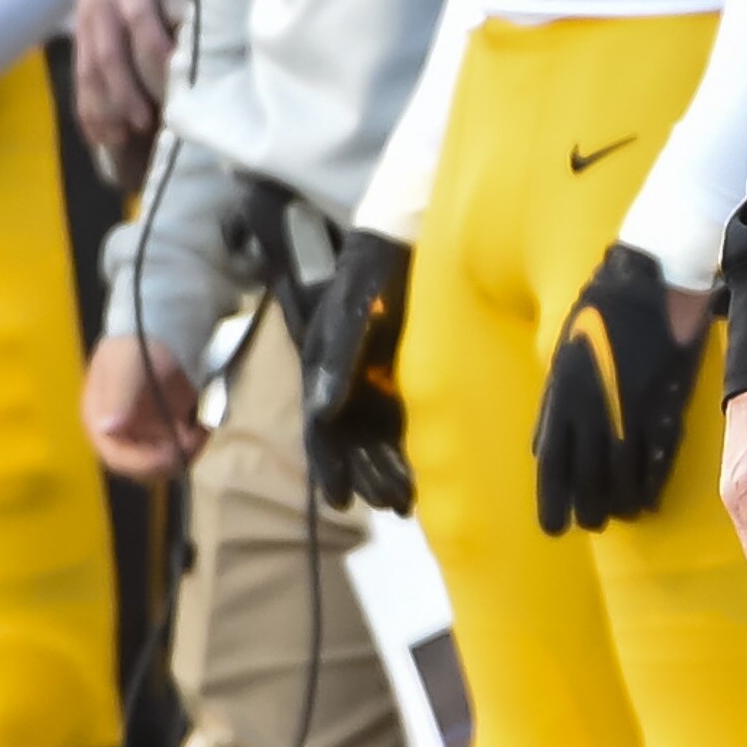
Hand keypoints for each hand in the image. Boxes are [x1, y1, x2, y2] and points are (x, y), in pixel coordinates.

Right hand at [73, 0, 193, 157]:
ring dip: (104, 107)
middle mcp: (101, 6)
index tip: (174, 71)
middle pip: (107, 53)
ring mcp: (86, 27)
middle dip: (124, 90)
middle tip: (144, 121)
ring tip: (122, 139)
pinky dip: (88, 110)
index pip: (139, 16)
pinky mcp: (79, 43)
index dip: (153, 44)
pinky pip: (79, 79)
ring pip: (88, 72)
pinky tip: (101, 138)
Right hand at [82, 334, 203, 481]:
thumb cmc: (135, 347)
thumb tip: (108, 428)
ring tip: (201, 429)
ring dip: (187, 452)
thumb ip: (119, 395)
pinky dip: (195, 442)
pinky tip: (204, 425)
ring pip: (166, 461)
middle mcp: (121, 436)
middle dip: (171, 458)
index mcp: (100, 424)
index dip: (143, 463)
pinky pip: (181, 448)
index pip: (117, 458)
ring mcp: (146, 435)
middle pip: (144, 467)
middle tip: (195, 438)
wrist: (157, 333)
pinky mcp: (168, 431)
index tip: (170, 455)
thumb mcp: (125, 366)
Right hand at [299, 228, 415, 514]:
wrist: (403, 244)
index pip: (320, 431)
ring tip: (410, 499)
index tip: (340, 501)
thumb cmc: (372, 276)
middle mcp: (344, 385)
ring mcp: (372, 383)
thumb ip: (338, 359)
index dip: (328, 467)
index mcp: (322, 371)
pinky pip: (400, 423)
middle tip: (396, 503)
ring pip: (375, 439)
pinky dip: (407, 447)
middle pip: (351, 443)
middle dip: (368, 476)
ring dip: (388, 469)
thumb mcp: (353, 313)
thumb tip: (322, 411)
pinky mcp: (400, 379)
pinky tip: (426, 471)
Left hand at [533, 244, 712, 534]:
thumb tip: (541, 450)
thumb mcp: (563, 356)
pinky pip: (656, 459)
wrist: (650, 282)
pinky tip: (649, 499)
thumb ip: (553, 406)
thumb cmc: (601, 313)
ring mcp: (631, 412)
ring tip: (624, 516)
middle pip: (587, 479)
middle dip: (588, 509)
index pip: (552, 467)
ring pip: (622, 475)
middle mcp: (592, 412)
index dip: (552, 502)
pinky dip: (651, 484)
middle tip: (593, 524)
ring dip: (621, 502)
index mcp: (563, 399)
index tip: (554, 528)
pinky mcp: (664, 406)